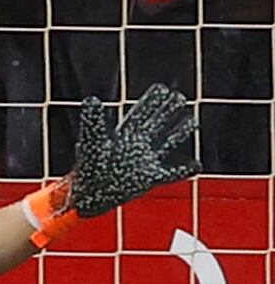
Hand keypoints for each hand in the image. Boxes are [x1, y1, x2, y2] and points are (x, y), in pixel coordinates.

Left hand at [64, 85, 197, 218]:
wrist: (89, 195)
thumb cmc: (87, 169)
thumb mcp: (92, 141)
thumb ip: (93, 121)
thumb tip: (91, 99)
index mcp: (123, 136)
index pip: (140, 115)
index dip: (151, 102)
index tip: (161, 88)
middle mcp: (137, 147)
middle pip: (156, 125)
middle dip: (167, 111)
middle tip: (180, 97)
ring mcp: (144, 162)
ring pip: (166, 144)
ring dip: (179, 133)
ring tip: (192, 121)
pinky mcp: (149, 179)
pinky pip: (171, 174)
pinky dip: (185, 171)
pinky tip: (197, 165)